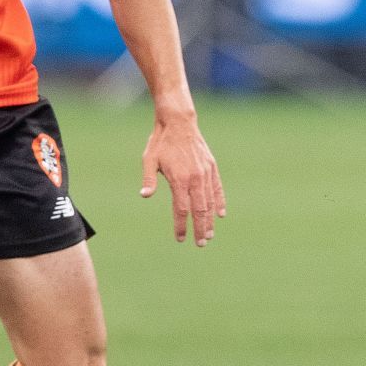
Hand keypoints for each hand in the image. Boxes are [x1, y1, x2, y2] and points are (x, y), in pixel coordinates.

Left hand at [140, 113, 225, 245]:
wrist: (179, 122)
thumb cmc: (161, 142)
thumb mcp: (149, 159)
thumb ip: (149, 179)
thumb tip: (144, 196)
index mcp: (179, 179)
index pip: (181, 209)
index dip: (181, 225)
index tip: (180, 238)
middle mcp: (195, 178)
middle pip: (199, 210)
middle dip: (200, 229)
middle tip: (200, 243)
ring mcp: (205, 173)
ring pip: (210, 202)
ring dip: (210, 220)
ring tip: (210, 234)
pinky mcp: (211, 167)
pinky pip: (217, 189)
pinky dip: (219, 202)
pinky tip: (220, 214)